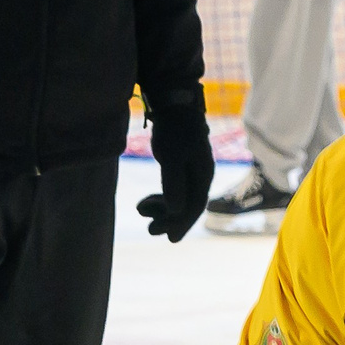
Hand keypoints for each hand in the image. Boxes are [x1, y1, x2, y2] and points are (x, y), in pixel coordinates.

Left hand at [136, 101, 212, 241]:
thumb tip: (176, 209)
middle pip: (187, 205)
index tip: (170, 239)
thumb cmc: (174, 130)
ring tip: (142, 211)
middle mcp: (200, 176)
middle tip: (150, 230)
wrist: (175, 105)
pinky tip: (147, 201)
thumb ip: (174, 183)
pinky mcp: (180, 166)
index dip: (182, 223)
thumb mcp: (172, 157)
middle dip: (169, 219)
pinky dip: (161, 198)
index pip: (195, 206)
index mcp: (202, 175)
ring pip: (179, 198)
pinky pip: (173, 189)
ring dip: (162, 209)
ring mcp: (191, 171)